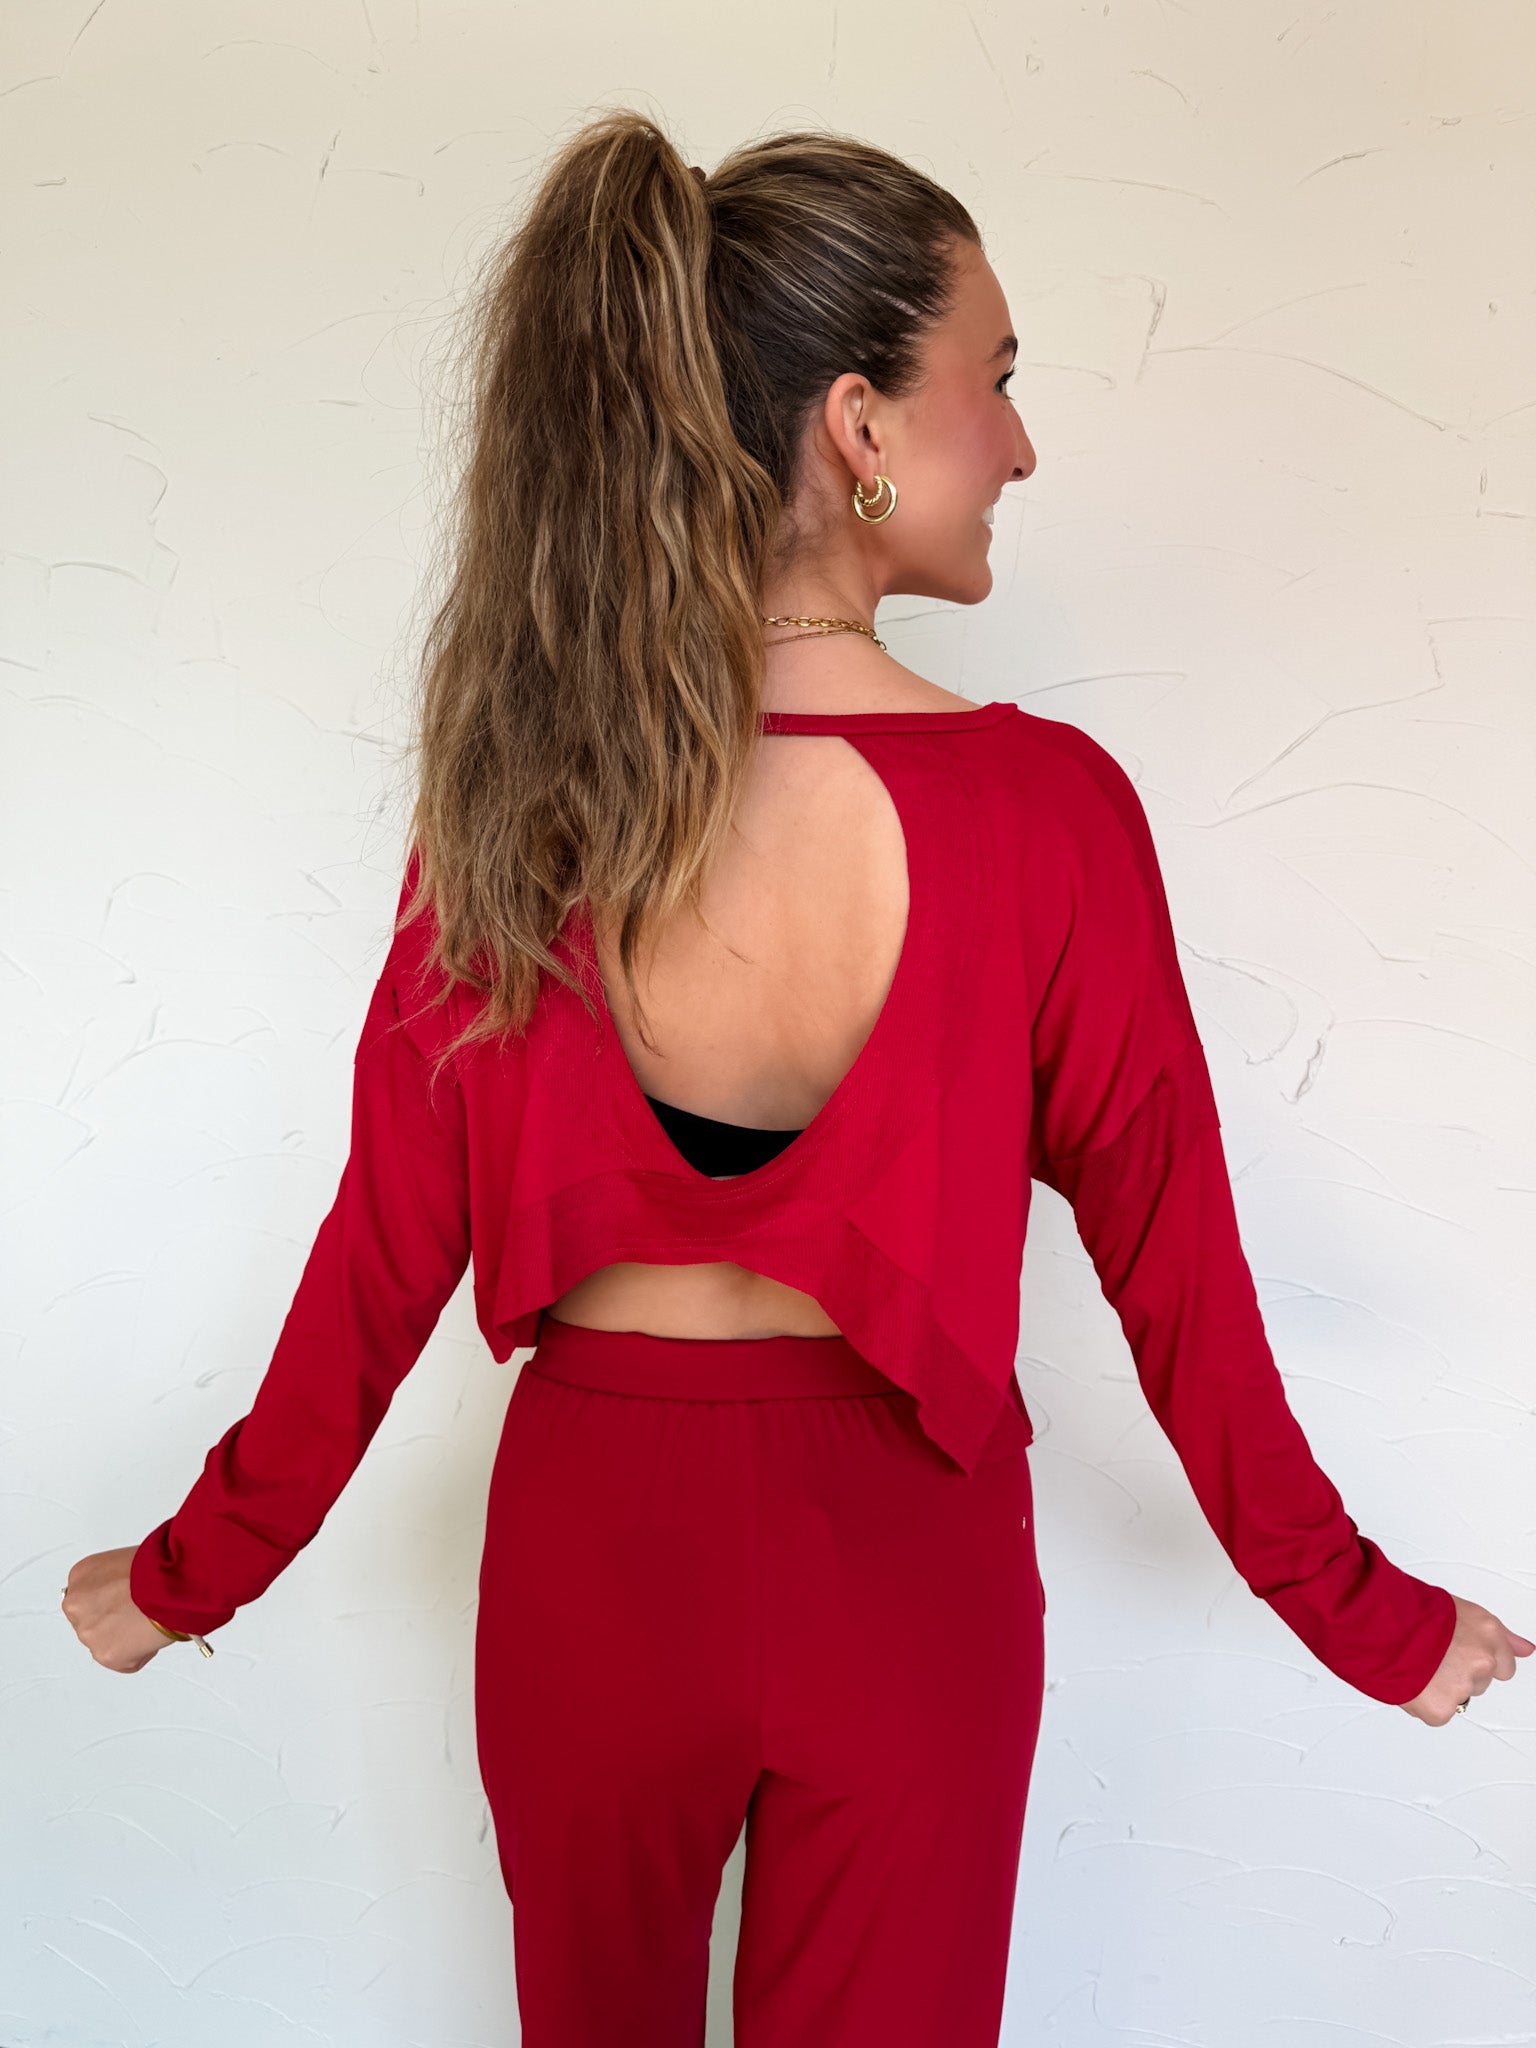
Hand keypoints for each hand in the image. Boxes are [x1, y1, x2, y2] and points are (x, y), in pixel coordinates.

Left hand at [62, 1546, 186, 1672]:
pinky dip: (140, 1653)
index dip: (112, 1599)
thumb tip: (124, 1589)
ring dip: (126, 1637)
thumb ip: (112, 1579)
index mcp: (81, 1576)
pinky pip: (124, 1661)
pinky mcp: (105, 1655)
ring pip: (107, 1642)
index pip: (88, 1595)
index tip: (126, 1599)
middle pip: (93, 1620)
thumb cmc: (156, 1568)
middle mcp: (77, 1606)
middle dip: (113, 1620)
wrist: (168, 1586)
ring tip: (147, 1621)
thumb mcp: (124, 1559)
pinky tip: (150, 1635)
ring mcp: (88, 1633)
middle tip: (137, 1612)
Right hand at [1398, 1594, 1532, 1724]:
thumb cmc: (1406, 1610)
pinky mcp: (1442, 1709)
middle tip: (1431, 1655)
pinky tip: (1410, 1678)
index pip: (1503, 1665)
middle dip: (1457, 1672)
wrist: (1373, 1623)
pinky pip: (1438, 1713)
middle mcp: (1481, 1662)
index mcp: (1487, 1633)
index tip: (1459, 1653)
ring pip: (1458, 1697)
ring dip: (1440, 1687)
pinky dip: (1423, 1701)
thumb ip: (1499, 1635)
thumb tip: (1527, 1649)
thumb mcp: (1459, 1609)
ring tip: (1415, 1663)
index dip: (1476, 1658)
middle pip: (1479, 1682)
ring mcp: (1463, 1687)